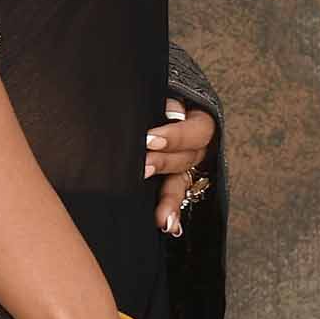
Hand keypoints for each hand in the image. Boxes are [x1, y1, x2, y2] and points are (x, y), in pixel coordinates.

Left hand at [143, 96, 215, 234]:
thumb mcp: (148, 91)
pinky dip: (170, 211)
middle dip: (165, 164)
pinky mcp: (167, 179)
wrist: (123, 93)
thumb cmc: (137, 92)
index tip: (149, 140)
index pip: (196, 129)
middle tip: (142, 168)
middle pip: (189, 157)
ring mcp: (181, 163)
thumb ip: (150, 98)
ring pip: (182, 181)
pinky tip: (167, 227)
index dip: (176, 136)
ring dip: (170, 199)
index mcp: (193, 115)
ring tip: (161, 217)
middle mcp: (191, 142)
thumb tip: (149, 103)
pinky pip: (173, 196)